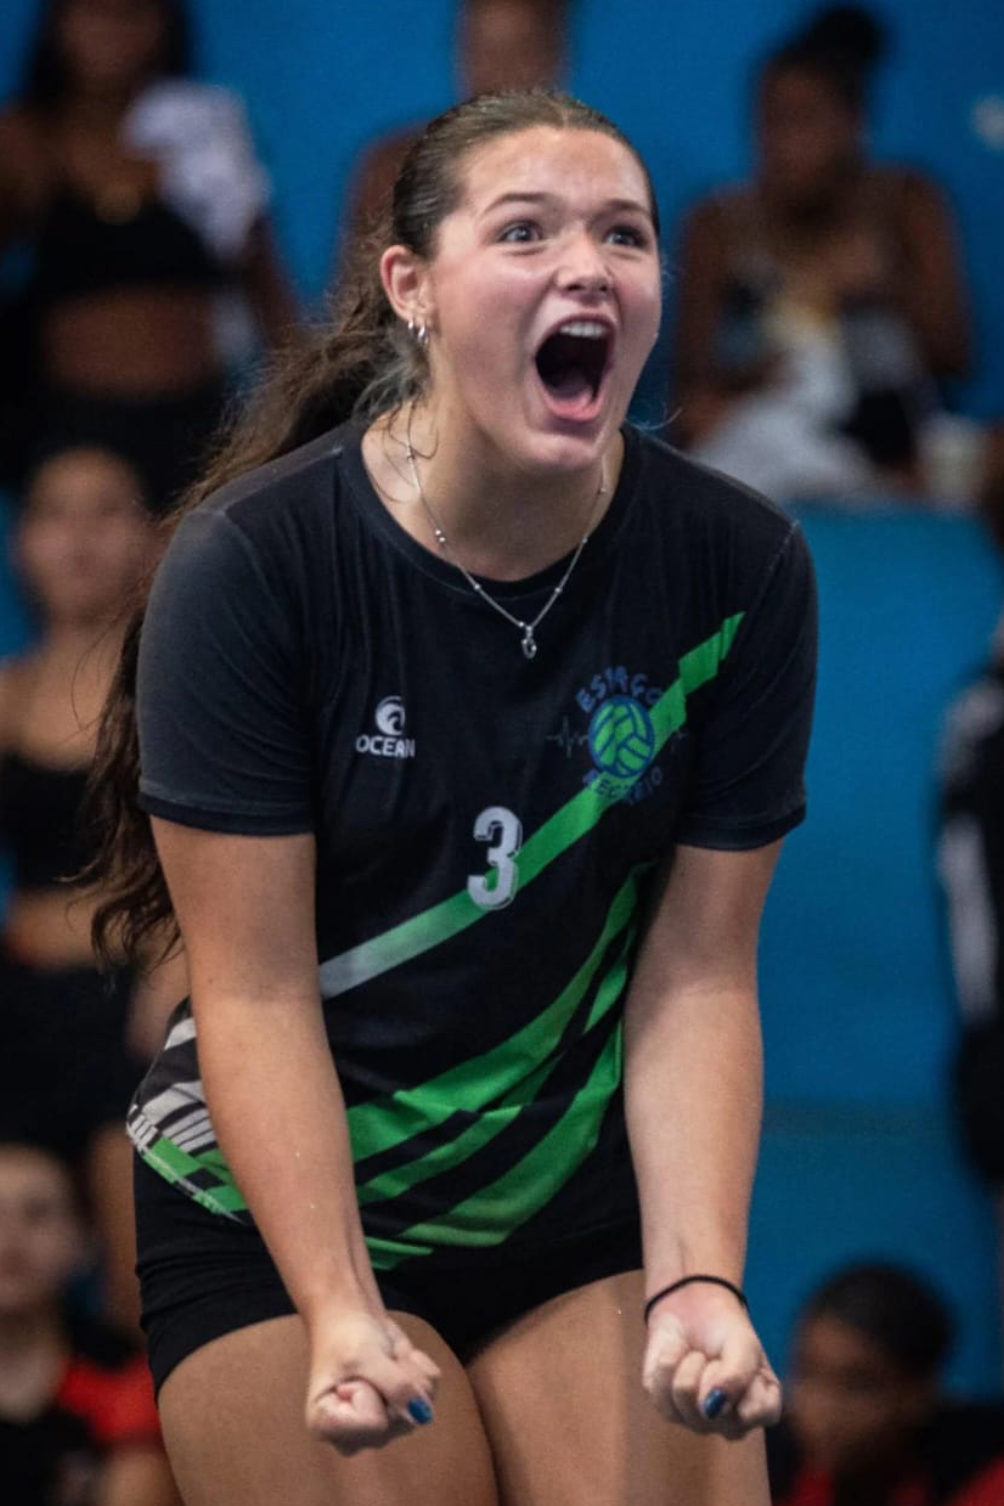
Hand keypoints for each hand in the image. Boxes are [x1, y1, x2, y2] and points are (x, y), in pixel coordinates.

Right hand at [305, 1309, 440, 1455]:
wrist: (353, 1317)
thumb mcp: (365, 1356)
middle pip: (399, 1420)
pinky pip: (431, 1394)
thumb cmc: (346, 1336)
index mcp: (328, 1427)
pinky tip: (397, 1360)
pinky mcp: (403, 1413)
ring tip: (385, 1359)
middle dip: (396, 1381)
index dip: (372, 1389)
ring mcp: (382, 1428)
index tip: (353, 1372)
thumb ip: (394, 1386)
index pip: (374, 1423)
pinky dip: (419, 1368)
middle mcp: (355, 1436)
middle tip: (373, 1361)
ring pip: (420, 1409)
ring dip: (408, 1372)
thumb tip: (423, 1415)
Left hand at [642, 1283, 781, 1439]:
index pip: (761, 1412)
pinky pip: (660, 1389)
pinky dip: (669, 1360)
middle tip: (716, 1357)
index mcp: (759, 1410)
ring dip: (690, 1362)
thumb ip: (737, 1375)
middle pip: (717, 1409)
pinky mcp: (667, 1409)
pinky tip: (677, 1357)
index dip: (748, 1381)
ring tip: (697, 1356)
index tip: (742, 1358)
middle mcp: (730, 1425)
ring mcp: (697, 1421)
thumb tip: (713, 1409)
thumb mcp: (743, 1343)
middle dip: (714, 1369)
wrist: (690, 1312)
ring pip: (685, 1393)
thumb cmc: (725, 1332)